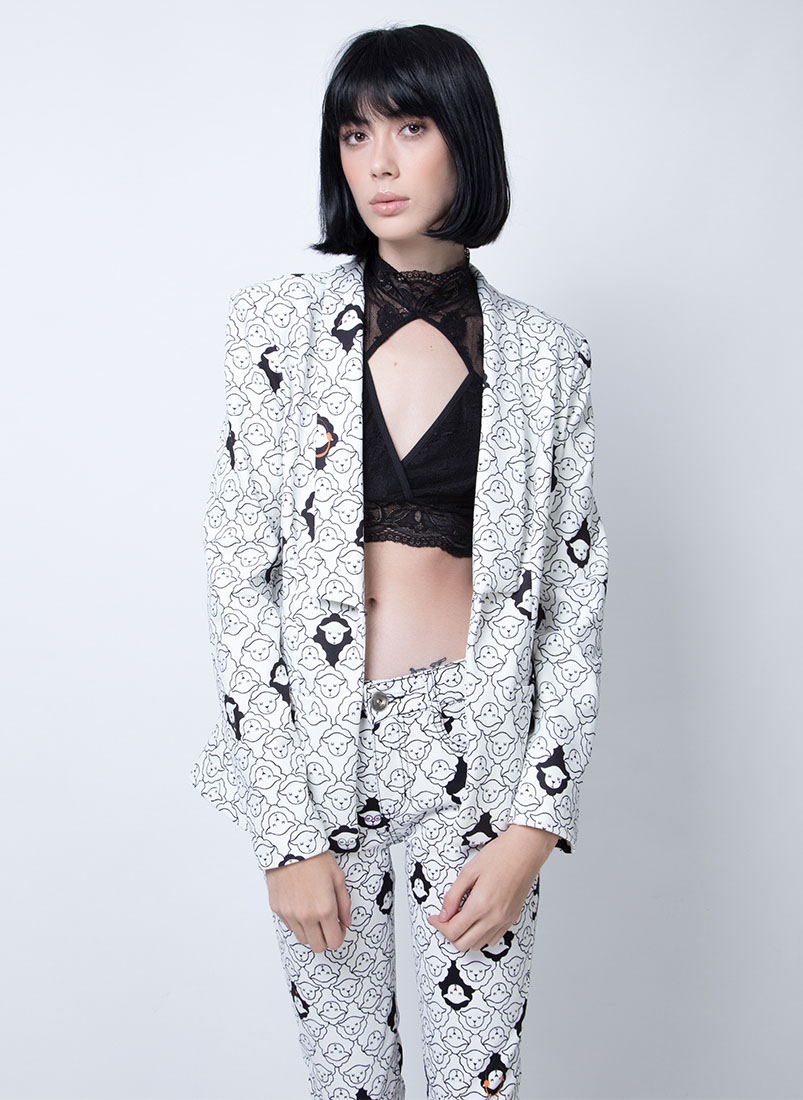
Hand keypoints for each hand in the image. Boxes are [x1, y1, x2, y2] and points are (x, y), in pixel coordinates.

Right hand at [265, 851, 351, 951]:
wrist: (290, 848)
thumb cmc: (315, 859)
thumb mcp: (338, 878)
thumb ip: (344, 904)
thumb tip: (346, 922)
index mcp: (325, 909)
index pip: (334, 942)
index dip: (339, 936)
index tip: (339, 927)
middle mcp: (306, 917)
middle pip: (318, 946)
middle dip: (325, 938)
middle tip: (327, 923)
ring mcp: (290, 915)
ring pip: (303, 939)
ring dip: (311, 932)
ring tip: (314, 914)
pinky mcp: (278, 910)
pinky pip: (290, 927)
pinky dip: (297, 923)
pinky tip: (301, 906)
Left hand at [427, 825, 558, 951]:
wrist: (525, 851)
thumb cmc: (499, 856)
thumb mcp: (468, 871)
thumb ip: (453, 896)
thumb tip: (443, 915)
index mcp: (480, 905)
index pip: (453, 931)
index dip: (439, 926)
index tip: (434, 917)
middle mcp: (493, 918)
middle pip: (463, 944)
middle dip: (449, 933)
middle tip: (445, 918)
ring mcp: (504, 921)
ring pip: (478, 944)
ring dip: (465, 936)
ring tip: (460, 917)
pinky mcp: (512, 919)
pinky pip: (492, 939)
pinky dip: (480, 935)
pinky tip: (477, 919)